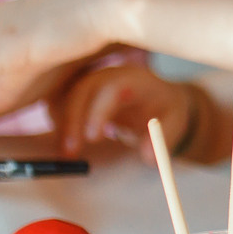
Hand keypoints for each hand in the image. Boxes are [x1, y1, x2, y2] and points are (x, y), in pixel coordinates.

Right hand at [53, 65, 197, 161]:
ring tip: (69, 151)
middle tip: (71, 152)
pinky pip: (59, 101)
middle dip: (73, 121)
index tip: (92, 138)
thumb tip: (150, 158)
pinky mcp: (77, 89)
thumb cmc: (165, 110)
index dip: (98, 112)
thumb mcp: (173, 123)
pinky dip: (59, 120)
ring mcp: (89, 79)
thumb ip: (162, 140)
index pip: (111, 89)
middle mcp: (107, 74)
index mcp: (133, 78)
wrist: (158, 97)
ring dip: (62, 123)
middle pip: (82, 90)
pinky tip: (67, 139)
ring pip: (65, 95)